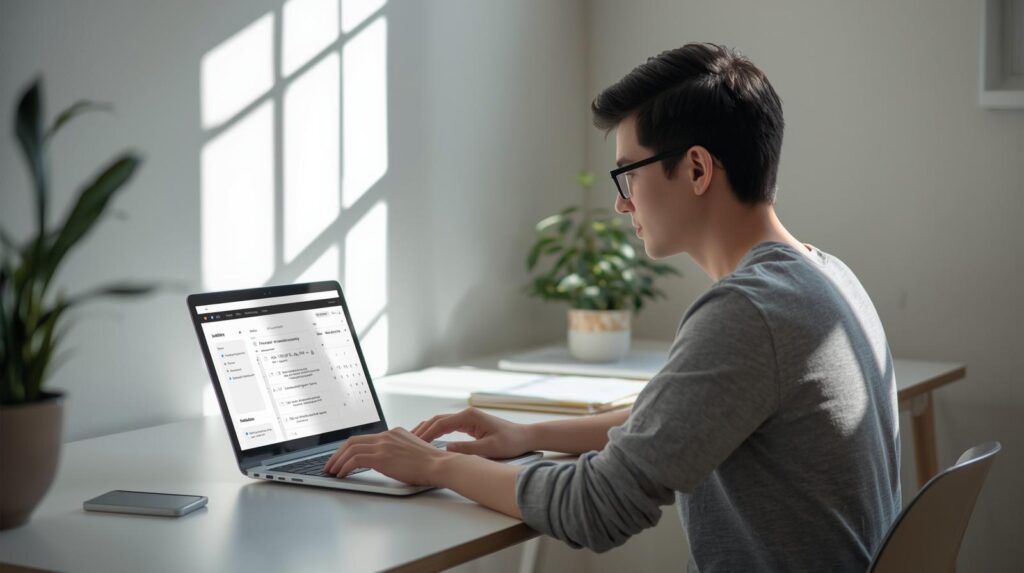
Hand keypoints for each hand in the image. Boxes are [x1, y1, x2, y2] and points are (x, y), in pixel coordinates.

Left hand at [322, 427, 451, 485]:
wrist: (439, 465)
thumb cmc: (430, 464)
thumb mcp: (411, 452)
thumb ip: (397, 452)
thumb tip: (385, 462)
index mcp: (393, 433)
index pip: (364, 438)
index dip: (349, 448)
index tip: (342, 457)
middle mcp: (387, 435)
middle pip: (353, 440)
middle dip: (338, 453)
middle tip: (331, 464)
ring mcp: (384, 444)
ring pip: (350, 448)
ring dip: (338, 461)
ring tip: (332, 471)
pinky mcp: (382, 456)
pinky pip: (355, 459)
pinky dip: (344, 466)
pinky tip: (341, 474)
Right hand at [411, 407, 532, 458]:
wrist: (525, 437)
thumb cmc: (511, 442)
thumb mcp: (489, 449)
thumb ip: (467, 450)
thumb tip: (446, 450)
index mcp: (469, 416)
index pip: (440, 424)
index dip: (426, 434)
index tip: (414, 444)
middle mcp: (466, 414)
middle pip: (436, 420)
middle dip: (421, 431)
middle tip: (406, 443)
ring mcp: (467, 418)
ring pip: (440, 422)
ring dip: (427, 430)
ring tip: (412, 442)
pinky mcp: (469, 424)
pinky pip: (447, 427)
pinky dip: (435, 432)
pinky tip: (428, 441)